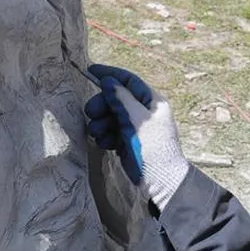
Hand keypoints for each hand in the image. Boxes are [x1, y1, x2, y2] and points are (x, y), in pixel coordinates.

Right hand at [85, 64, 189, 209]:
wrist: (159, 180)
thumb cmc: (153, 147)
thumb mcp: (137, 119)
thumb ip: (121, 98)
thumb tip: (107, 80)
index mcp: (152, 102)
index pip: (128, 81)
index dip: (110, 75)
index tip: (90, 71)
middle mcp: (143, 112)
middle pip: (116, 98)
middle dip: (102, 104)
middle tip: (91, 112)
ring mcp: (134, 127)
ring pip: (110, 116)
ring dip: (101, 123)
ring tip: (98, 133)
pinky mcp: (126, 142)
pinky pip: (110, 132)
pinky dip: (105, 136)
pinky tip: (105, 144)